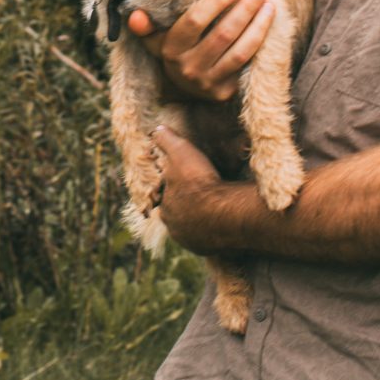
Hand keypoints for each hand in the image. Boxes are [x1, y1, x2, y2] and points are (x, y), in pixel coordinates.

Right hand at [126, 0, 275, 102]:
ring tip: (270, 4)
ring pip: (240, 51)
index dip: (216, 2)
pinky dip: (260, 43)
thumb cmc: (173, 52)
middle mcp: (188, 68)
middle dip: (245, 9)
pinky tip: (268, 24)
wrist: (183, 89)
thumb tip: (135, 16)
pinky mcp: (224, 92)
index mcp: (170, 50)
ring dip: (258, 26)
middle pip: (223, 34)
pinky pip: (247, 65)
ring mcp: (208, 82)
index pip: (194, 22)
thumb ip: (145, 27)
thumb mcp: (155, 40)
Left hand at [151, 124, 238, 252]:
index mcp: (165, 206)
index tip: (186, 183)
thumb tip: (156, 130)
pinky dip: (213, 233)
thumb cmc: (199, 182)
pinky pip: (209, 240)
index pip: (166, 197)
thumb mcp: (181, 152)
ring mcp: (191, 241)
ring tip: (214, 210)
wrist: (223, 213)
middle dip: (186, 207)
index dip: (174, 189)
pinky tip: (222, 224)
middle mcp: (174, 228)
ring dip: (200, 221)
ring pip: (192, 229)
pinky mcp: (208, 249)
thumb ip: (167, 141)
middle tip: (201, 198)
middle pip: (178, 215)